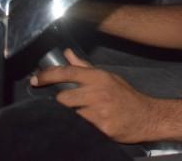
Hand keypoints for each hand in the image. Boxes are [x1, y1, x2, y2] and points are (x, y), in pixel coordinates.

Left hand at [31, 48, 158, 142]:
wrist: (146, 117)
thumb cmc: (125, 97)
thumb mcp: (108, 78)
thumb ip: (84, 68)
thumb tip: (67, 53)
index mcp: (99, 78)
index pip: (68, 73)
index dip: (48, 75)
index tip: (35, 79)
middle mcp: (99, 92)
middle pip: (63, 98)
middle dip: (64, 103)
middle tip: (73, 104)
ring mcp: (100, 111)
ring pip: (71, 114)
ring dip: (74, 115)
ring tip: (86, 114)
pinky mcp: (102, 127)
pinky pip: (82, 127)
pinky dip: (83, 126)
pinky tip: (93, 123)